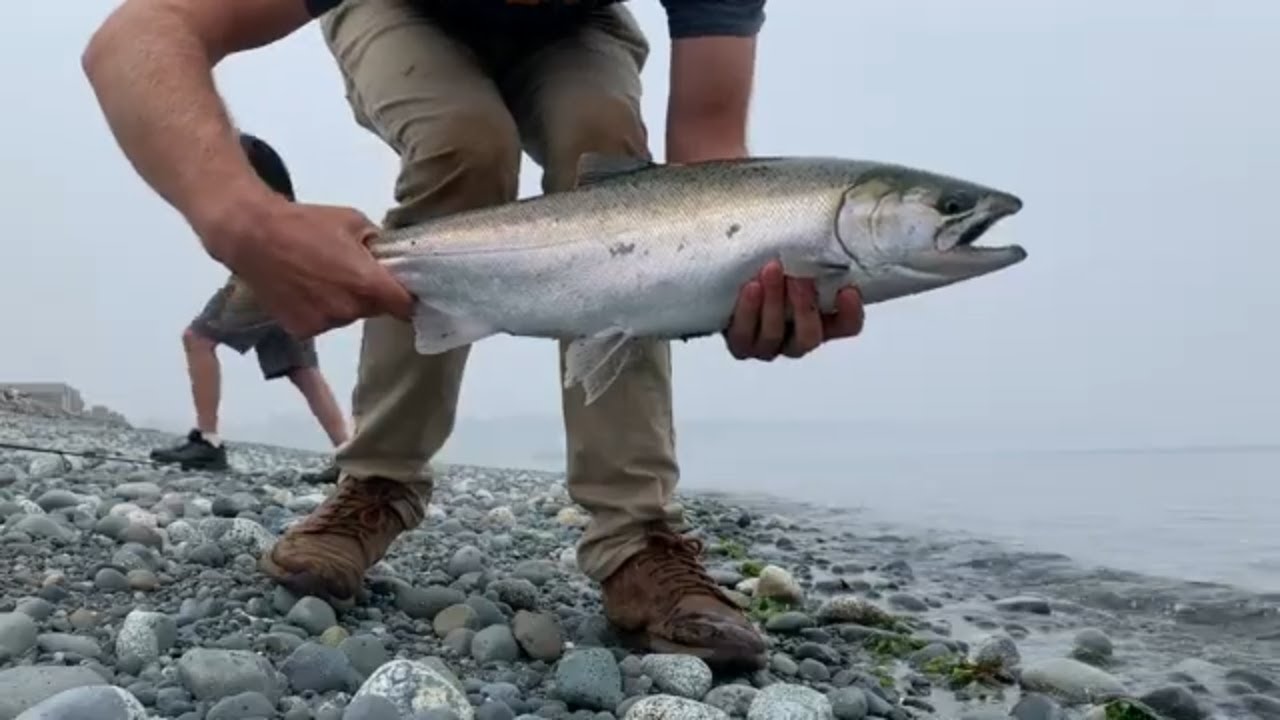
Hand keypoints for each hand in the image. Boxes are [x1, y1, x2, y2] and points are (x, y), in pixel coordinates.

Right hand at [203, 198, 413, 337]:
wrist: (252, 236)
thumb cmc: (305, 223)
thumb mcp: (353, 220)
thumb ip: (377, 243)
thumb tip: (389, 256)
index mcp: (367, 284)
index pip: (405, 307)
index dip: (408, 299)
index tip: (406, 292)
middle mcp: (349, 310)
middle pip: (375, 310)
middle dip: (371, 294)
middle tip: (351, 270)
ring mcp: (324, 323)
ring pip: (348, 316)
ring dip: (343, 302)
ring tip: (320, 275)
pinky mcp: (302, 330)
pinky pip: (323, 321)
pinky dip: (319, 309)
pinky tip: (304, 288)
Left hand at [724, 259, 863, 360]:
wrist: (729, 273)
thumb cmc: (770, 260)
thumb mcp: (796, 253)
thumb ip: (814, 249)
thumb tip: (828, 218)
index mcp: (822, 321)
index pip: (847, 326)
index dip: (850, 313)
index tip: (849, 290)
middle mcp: (796, 337)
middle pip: (809, 336)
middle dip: (804, 307)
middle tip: (800, 278)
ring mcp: (768, 344)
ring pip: (774, 336)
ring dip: (774, 303)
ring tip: (771, 271)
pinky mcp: (741, 344)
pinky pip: (745, 336)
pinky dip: (749, 312)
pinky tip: (752, 288)